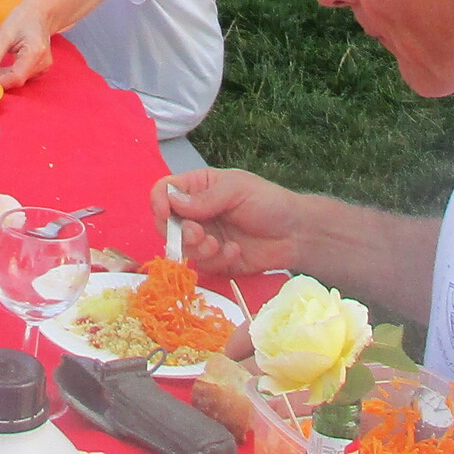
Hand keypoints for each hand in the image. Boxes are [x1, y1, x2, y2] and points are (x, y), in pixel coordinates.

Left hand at [0, 0, 53, 86]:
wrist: (40, 13)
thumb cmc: (23, 19)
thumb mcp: (3, 34)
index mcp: (35, 52)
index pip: (16, 77)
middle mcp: (43, 63)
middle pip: (16, 80)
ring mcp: (43, 67)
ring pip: (17, 80)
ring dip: (0, 76)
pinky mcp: (40, 69)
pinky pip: (21, 76)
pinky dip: (7, 74)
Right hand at [153, 169, 302, 278]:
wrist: (295, 235)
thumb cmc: (269, 202)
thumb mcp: (238, 189)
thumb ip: (206, 197)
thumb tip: (173, 202)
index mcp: (199, 187)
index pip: (165, 190)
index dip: (159, 201)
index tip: (165, 213)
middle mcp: (196, 213)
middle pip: (165, 223)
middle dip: (179, 232)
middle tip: (199, 234)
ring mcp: (204, 237)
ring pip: (181, 247)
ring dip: (197, 249)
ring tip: (218, 246)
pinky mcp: (215, 260)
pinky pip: (202, 265)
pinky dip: (217, 260)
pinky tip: (236, 252)